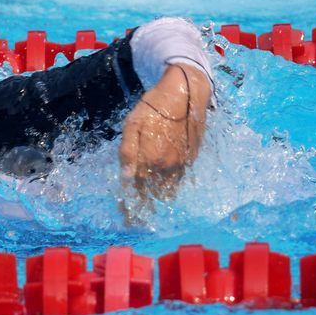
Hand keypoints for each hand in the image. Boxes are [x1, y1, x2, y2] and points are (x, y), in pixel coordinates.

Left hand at [119, 64, 210, 203]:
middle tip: (135, 220)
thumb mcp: (132, 125)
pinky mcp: (190, 158)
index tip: (125, 217)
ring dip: (157, 198)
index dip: (129, 205)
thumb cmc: (153, 107)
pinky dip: (170, 185)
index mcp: (148, 159)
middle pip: (152, 193)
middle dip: (143, 207)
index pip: (136, 189)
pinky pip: (179, 179)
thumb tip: (126, 178)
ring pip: (167, 189)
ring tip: (149, 209)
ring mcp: (180, 163)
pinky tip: (164, 187)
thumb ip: (128, 152)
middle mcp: (165, 166)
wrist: (185, 95)